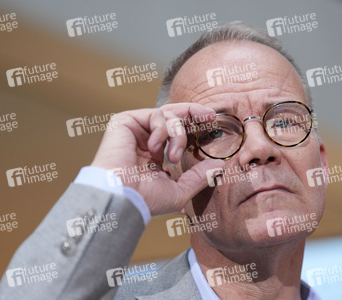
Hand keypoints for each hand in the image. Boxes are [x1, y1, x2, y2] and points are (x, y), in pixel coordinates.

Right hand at [91, 103, 224, 214]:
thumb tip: (220, 164)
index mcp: (155, 154)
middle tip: (210, 116)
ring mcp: (136, 130)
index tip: (212, 121)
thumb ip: (199, 176)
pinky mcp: (126, 121)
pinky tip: (155, 149)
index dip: (194, 124)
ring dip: (178, 135)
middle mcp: (146, 139)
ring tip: (174, 157)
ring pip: (168, 116)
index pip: (178, 131)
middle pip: (174, 115)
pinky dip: (162, 130)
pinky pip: (155, 115)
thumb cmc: (145, 199)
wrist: (121, 197)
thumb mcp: (179, 190)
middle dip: (194, 112)